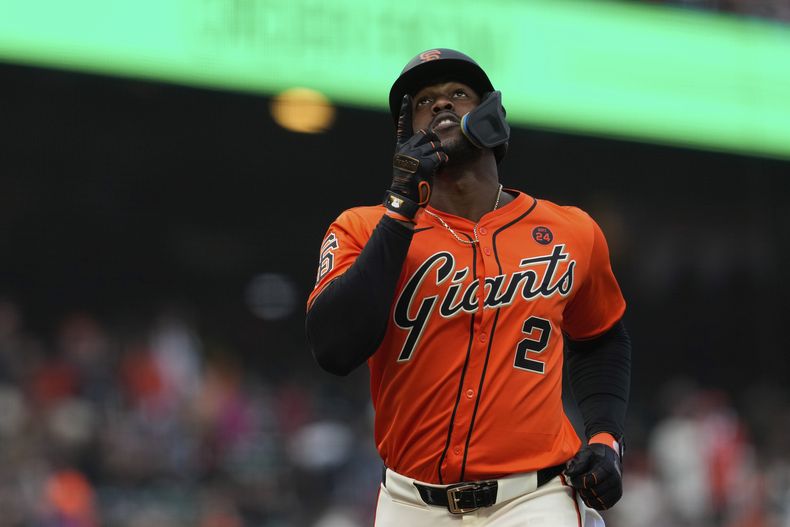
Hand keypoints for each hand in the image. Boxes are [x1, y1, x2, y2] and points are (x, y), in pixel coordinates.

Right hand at [383, 95, 447, 220]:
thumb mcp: (406, 163)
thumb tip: (429, 139)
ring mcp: (415, 156)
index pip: (403, 125)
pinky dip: (443, 161)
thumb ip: (413, 150)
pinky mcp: (425, 163)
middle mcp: (406, 149)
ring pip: (435, 144)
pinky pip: (440, 155)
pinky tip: (438, 168)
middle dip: (434, 142)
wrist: (405, 199)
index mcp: (400, 148)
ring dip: (439, 153)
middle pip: (426, 134)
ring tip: (434, 165)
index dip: (405, 110)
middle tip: (433, 155)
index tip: (406, 97)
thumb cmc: (409, 183)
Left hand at [564, 443, 622, 509]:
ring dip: (587, 498)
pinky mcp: (617, 496)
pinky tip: (588, 495)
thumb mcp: (586, 454)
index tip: (573, 478)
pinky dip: (594, 503)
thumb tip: (567, 474)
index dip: (578, 481)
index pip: (589, 481)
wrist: (610, 457)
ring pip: (598, 501)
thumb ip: (577, 464)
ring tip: (583, 489)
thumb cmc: (596, 455)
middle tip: (578, 484)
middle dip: (581, 489)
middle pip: (593, 492)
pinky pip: (604, 506)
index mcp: (606, 467)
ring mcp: (617, 489)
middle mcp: (614, 479)